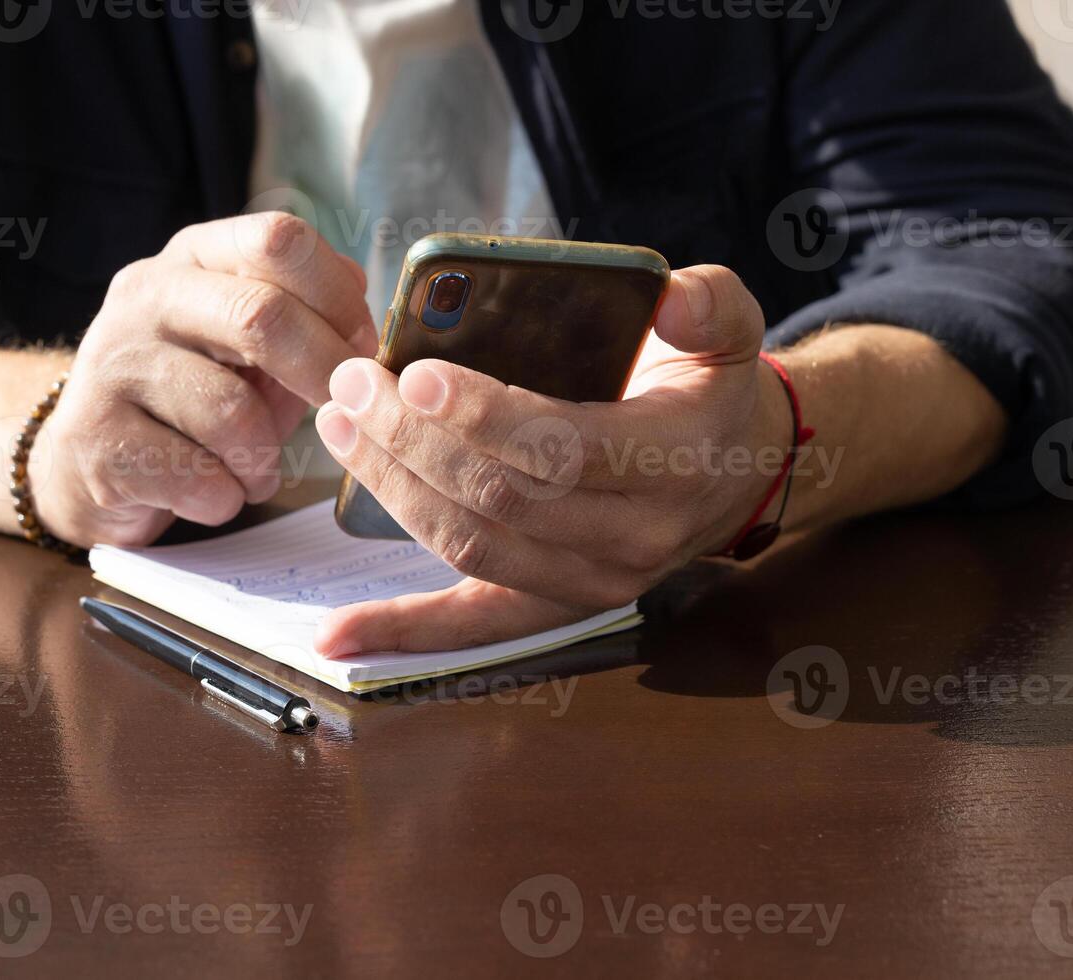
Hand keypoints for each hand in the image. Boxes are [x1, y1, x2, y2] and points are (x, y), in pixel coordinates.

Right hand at [33, 213, 376, 547]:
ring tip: (255, 469)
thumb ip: (305, 315)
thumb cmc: (190, 398)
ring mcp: (112, 366)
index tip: (363, 347)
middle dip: (321, 372)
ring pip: (232, 414)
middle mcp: (145, 298)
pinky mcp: (96, 440)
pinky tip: (212, 492)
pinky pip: (200, 477)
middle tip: (339, 410)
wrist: (81, 458)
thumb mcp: (246, 344)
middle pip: (259, 317)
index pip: (277, 240)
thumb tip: (361, 294)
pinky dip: (226, 497)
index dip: (337, 296)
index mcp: (192, 259)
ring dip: (264, 458)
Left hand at [310, 265, 791, 655]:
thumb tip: (672, 295)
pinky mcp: (556, 604)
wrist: (735, 472)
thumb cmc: (709, 390)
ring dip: (393, 490)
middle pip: (500, 497)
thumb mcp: (729, 330)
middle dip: (413, 441)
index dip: (483, 416)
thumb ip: (707, 304)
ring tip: (340, 428)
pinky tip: (337, 632)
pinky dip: (402, 629)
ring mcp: (593, 581)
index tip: (414, 375)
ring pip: (472, 546)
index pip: (563, 447)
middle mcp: (634, 535)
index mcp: (675, 460)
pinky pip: (473, 625)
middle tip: (354, 384)